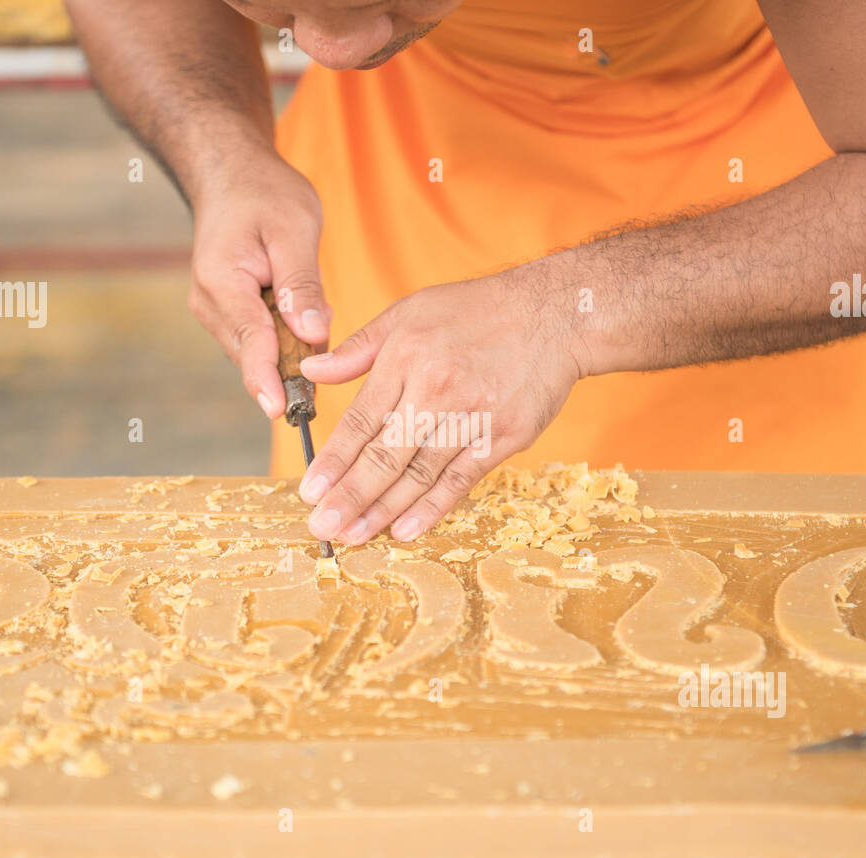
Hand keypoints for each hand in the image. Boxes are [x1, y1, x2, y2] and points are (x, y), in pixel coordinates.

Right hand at [188, 145, 330, 418]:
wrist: (231, 176)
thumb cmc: (264, 193)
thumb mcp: (295, 228)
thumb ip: (303, 283)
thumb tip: (312, 334)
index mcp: (222, 281)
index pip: (250, 340)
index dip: (267, 378)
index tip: (280, 411)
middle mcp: (210, 303)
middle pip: (254, 355)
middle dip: (290, 365)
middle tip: (319, 354)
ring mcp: (215, 312)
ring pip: (258, 353)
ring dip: (289, 350)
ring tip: (310, 320)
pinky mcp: (227, 315)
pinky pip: (259, 342)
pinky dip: (283, 340)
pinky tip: (300, 320)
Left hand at [297, 273, 584, 544]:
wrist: (555, 315)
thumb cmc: (477, 312)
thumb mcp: (410, 312)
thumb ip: (359, 348)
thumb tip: (311, 372)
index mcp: (406, 359)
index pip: (360, 420)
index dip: (334, 461)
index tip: (310, 491)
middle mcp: (436, 390)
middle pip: (384, 455)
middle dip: (350, 497)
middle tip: (323, 528)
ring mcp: (472, 417)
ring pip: (419, 475)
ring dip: (383, 510)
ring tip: (354, 536)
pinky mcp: (503, 436)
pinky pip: (460, 480)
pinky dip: (432, 508)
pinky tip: (405, 530)